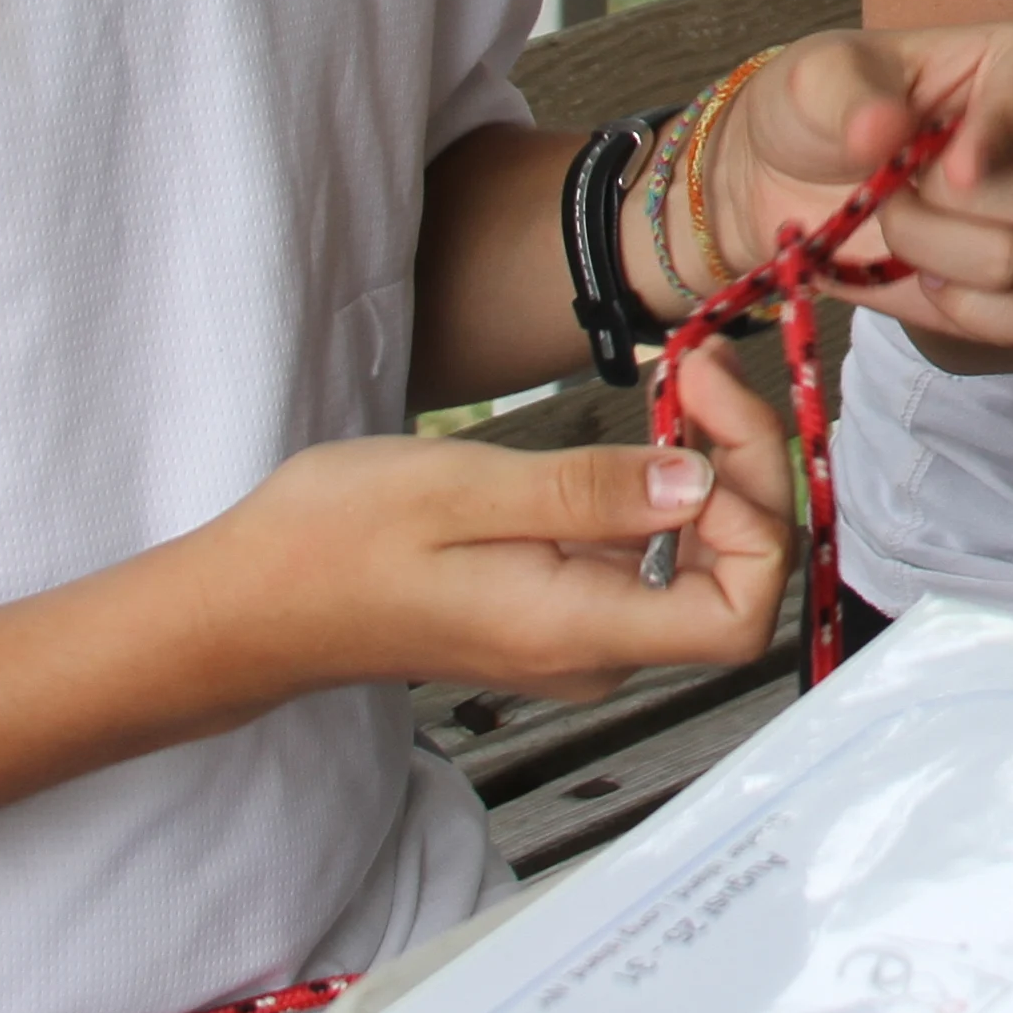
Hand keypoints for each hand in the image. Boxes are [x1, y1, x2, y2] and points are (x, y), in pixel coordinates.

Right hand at [204, 337, 794, 709]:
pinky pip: (645, 553)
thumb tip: (702, 485)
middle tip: (697, 363)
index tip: (714, 415)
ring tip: (678, 375)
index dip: (759, 513)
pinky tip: (640, 424)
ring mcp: (575, 633)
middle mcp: (591, 649)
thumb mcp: (462, 489)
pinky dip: (659, 483)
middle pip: (732, 575)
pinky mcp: (555, 607)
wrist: (252, 602)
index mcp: (576, 628)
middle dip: (741, 461)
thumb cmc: (333, 543)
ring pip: (695, 559)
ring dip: (707, 463)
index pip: (740, 614)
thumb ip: (588, 492)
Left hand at [707, 23, 1012, 351]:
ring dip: (929, 248)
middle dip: (946, 202)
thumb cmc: (817, 107)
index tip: (951, 166)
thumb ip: (849, 96)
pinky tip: (922, 275)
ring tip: (893, 216)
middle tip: (892, 181)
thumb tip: (885, 130)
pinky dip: (959, 307)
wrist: (784, 182)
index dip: (1004, 130)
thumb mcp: (815, 77)